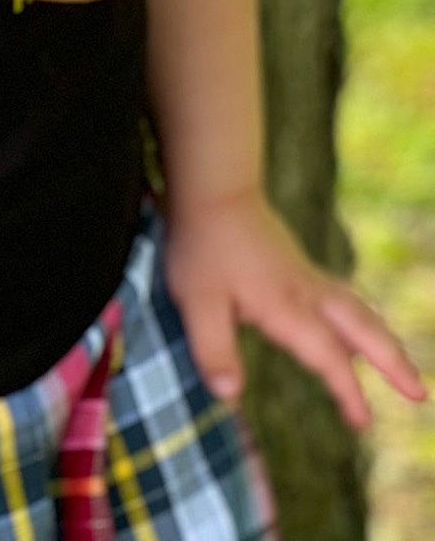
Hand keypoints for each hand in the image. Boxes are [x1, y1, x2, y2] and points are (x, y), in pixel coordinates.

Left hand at [159, 185, 429, 432]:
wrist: (212, 184)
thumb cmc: (201, 244)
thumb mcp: (195, 300)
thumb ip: (213, 348)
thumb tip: (231, 396)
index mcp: (286, 306)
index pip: (327, 355)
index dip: (347, 390)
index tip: (363, 424)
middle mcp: (305, 292)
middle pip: (362, 328)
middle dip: (393, 362)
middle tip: (420, 393)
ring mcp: (304, 275)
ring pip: (356, 310)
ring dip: (382, 339)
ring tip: (400, 367)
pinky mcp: (297, 264)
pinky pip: (341, 297)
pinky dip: (360, 318)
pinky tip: (356, 327)